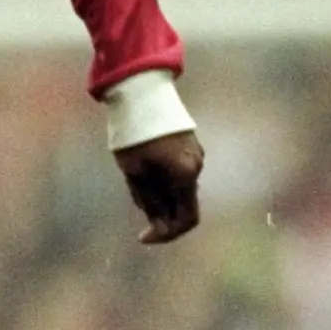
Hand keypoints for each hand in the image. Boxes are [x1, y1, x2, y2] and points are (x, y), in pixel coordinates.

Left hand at [116, 129, 204, 243]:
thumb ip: (149, 201)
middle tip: (137, 212)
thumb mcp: (134, 173)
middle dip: (162, 216)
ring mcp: (196, 154)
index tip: (142, 237)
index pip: (187, 219)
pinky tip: (142, 170)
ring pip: (180, 189)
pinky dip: (164, 182)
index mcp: (184, 175)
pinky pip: (179, 173)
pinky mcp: (189, 146)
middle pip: (184, 205)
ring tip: (134, 181)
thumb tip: (158, 223)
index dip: (166, 235)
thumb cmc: (133, 133)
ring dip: (161, 198)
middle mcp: (196, 166)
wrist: (141, 92)